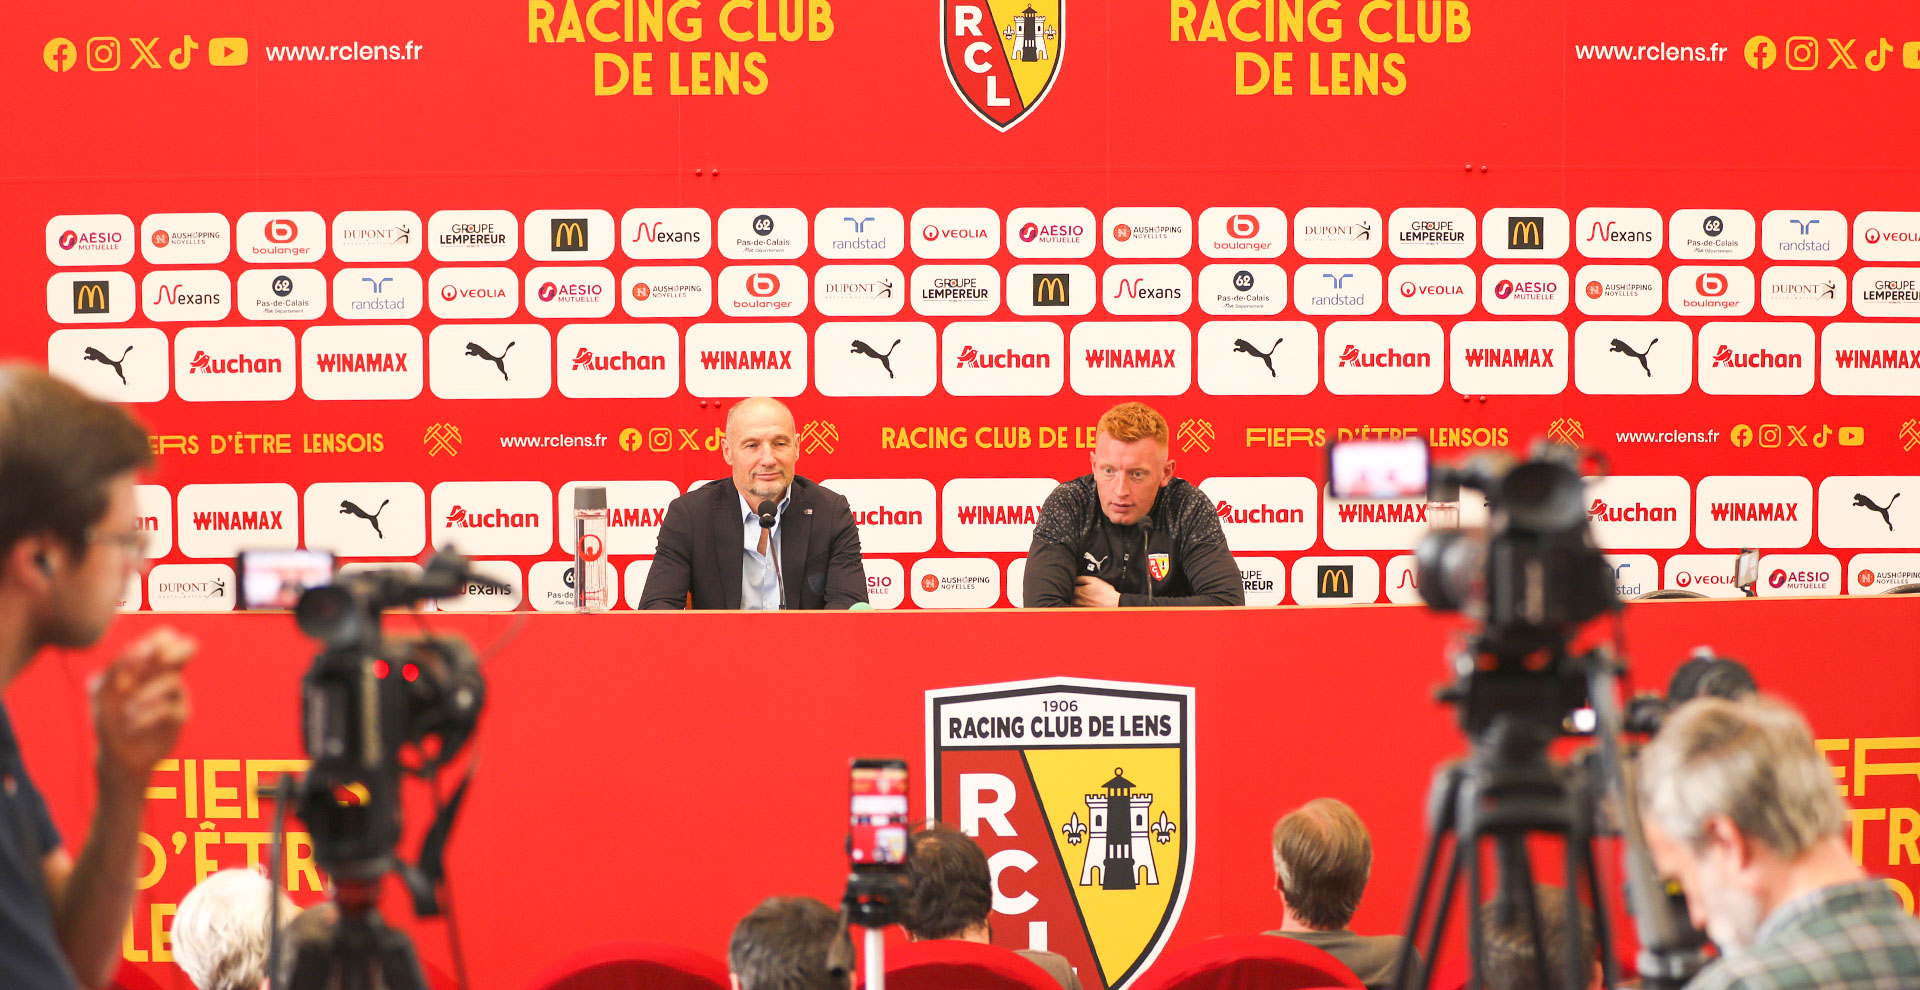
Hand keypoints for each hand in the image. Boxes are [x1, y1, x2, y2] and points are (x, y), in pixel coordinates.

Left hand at [92, 628, 193, 789]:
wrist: (117, 755)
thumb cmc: (108, 718)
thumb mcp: (103, 689)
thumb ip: (119, 665)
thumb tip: (147, 648)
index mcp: (148, 664)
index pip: (165, 636)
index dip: (156, 640)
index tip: (134, 658)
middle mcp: (167, 674)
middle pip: (188, 646)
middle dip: (172, 653)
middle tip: (156, 666)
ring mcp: (177, 694)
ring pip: (172, 680)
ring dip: (144, 695)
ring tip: (128, 709)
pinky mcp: (181, 715)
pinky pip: (168, 708)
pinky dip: (145, 716)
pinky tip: (133, 726)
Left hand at [1072, 576, 1120, 607]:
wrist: (1113, 603)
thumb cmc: (1105, 592)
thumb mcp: (1093, 580)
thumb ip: (1082, 579)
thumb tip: (1074, 578)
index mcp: (1079, 592)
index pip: (1068, 587)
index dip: (1069, 584)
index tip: (1071, 582)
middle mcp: (1078, 600)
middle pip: (1069, 595)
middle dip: (1070, 591)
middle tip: (1073, 587)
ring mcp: (1081, 606)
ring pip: (1072, 601)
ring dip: (1073, 597)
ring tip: (1079, 594)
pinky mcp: (1085, 610)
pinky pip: (1077, 606)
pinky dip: (1077, 603)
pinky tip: (1083, 600)